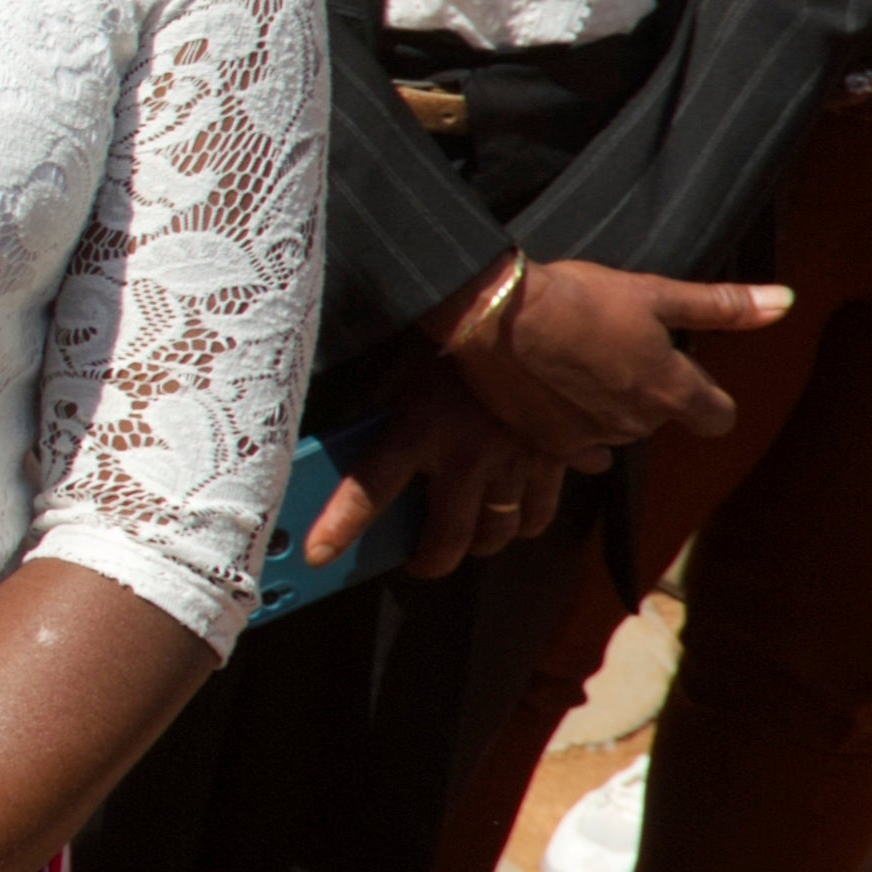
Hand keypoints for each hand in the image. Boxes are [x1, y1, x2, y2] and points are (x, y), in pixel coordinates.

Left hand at [305, 359, 568, 579]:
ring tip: (470, 536)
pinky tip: (519, 509)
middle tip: (421, 560)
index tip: (317, 556)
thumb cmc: (451, 333)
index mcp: (418, 431)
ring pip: (501, 530)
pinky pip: (543, 507)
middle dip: (433, 559)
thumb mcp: (401, 363)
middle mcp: (466, 457)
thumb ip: (379, 403)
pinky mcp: (554, 457)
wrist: (524, 311)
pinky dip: (530, 517)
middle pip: (451, 536)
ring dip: (484, 541)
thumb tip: (349, 430)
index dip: (339, 526)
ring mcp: (513, 461)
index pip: (367, 489)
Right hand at [454, 256, 783, 457]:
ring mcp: (593, 439)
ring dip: (609, 405)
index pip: (717, 417)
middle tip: (617, 347)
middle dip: (648, 389)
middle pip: (662, 417)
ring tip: (578, 363)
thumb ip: (722, 305)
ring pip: (619, 429)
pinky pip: (579, 448)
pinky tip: (555, 394)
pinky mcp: (550, 445)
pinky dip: (574, 425)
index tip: (686, 373)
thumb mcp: (653, 292)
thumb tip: (785, 301)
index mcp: (671, 389)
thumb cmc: (578, 298)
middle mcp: (638, 424)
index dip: (708, 397)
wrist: (497, 316)